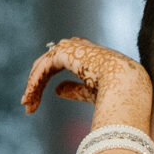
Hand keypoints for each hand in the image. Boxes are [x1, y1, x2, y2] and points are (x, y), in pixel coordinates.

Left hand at [23, 38, 151, 132]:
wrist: (126, 84)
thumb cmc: (117, 91)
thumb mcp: (91, 92)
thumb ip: (74, 89)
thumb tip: (56, 90)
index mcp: (84, 54)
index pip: (56, 65)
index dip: (43, 84)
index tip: (35, 105)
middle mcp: (75, 47)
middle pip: (46, 66)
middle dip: (35, 87)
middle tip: (27, 107)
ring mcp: (69, 47)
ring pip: (42, 67)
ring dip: (32, 87)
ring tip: (27, 105)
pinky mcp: (63, 51)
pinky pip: (43, 69)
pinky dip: (35, 84)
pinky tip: (30, 98)